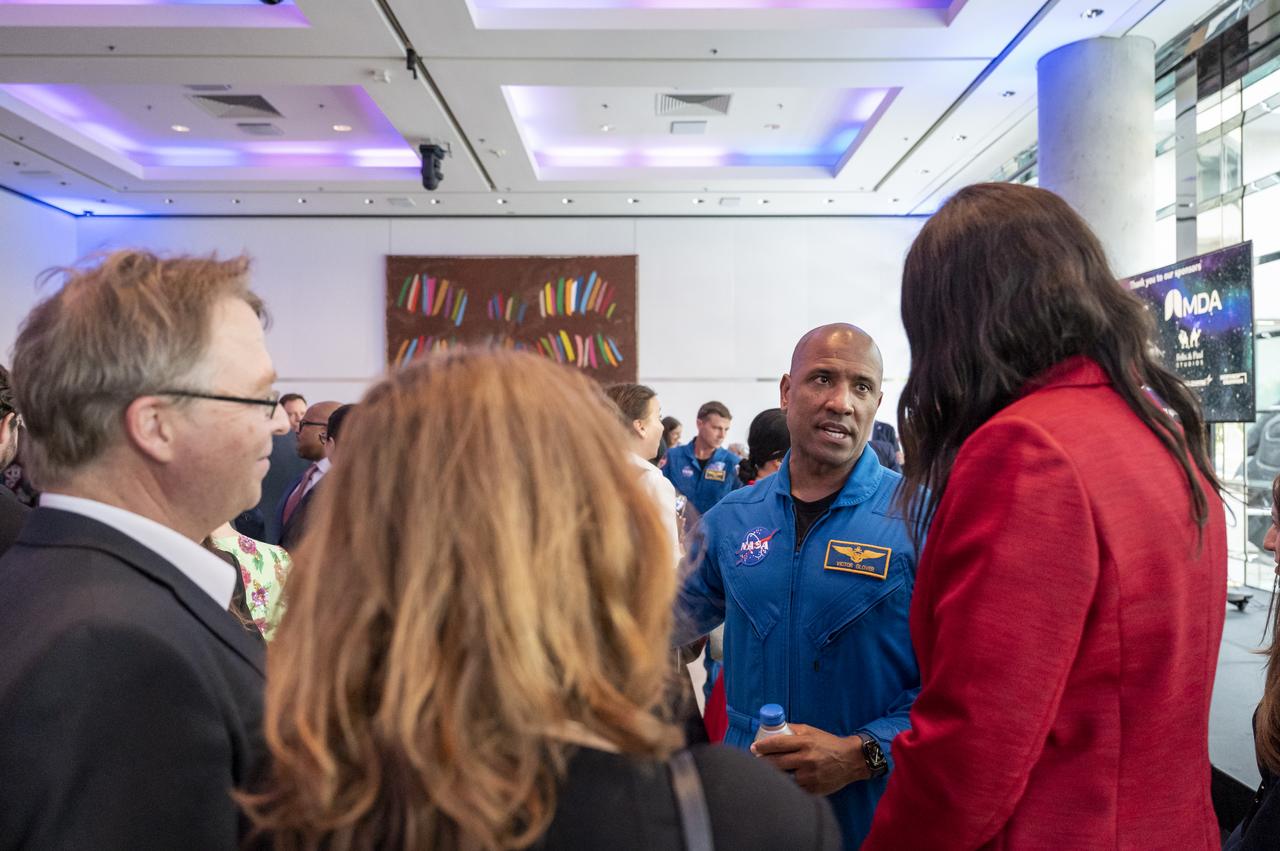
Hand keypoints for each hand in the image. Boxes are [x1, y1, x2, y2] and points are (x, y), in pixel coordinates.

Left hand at [750, 724, 869, 794]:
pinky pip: (794, 788)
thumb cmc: (828, 743)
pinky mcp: (813, 789)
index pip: (778, 744)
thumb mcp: (811, 731)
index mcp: (805, 743)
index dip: (762, 746)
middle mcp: (807, 759)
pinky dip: (787, 785)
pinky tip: (781, 782)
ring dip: (773, 774)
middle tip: (756, 760)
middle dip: (763, 762)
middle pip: (776, 763)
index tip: (754, 748)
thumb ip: (793, 729)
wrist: (851, 760)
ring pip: (783, 777)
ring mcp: (810, 776)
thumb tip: (773, 727)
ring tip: (766, 771)